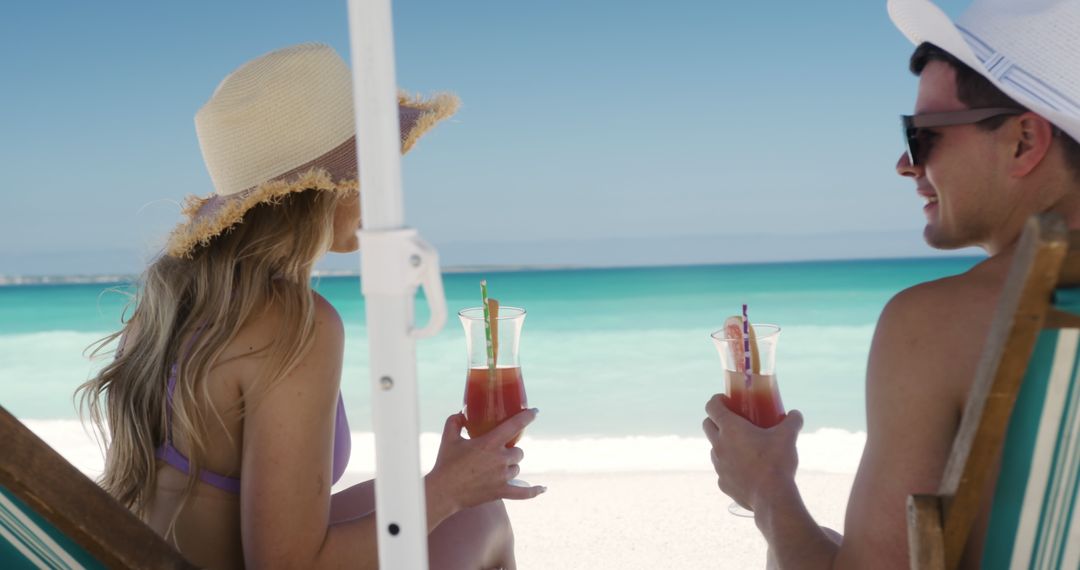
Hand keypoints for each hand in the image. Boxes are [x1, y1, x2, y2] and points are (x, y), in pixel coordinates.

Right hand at [427, 410, 545, 513]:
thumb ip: (455, 422)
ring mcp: (502, 477)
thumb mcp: (448, 438)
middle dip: (511, 451)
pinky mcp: (501, 492)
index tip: (535, 412)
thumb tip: (462, 414)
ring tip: (496, 468)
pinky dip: (534, 491)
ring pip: (517, 468)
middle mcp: (499, 459)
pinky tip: (543, 488)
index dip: (527, 417)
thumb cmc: (445, 464)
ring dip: (510, 466)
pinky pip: (523, 493)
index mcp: (489, 443)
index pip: (514, 425)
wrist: (443, 491)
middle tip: (498, 453)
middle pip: (518, 451)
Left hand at [702, 394, 802, 511]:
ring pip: (714, 448)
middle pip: (707, 425)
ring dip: (722, 444)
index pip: (712, 407)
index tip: (725, 400)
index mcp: (730, 429)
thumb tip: (795, 414)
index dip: (717, 400)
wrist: (771, 498)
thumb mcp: (788, 437)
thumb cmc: (776, 462)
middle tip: (732, 420)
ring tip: (741, 446)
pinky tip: (745, 469)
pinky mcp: (722, 483)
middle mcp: (719, 445)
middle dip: (715, 419)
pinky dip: (730, 466)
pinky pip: (722, 470)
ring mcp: (718, 465)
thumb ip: (792, 421)